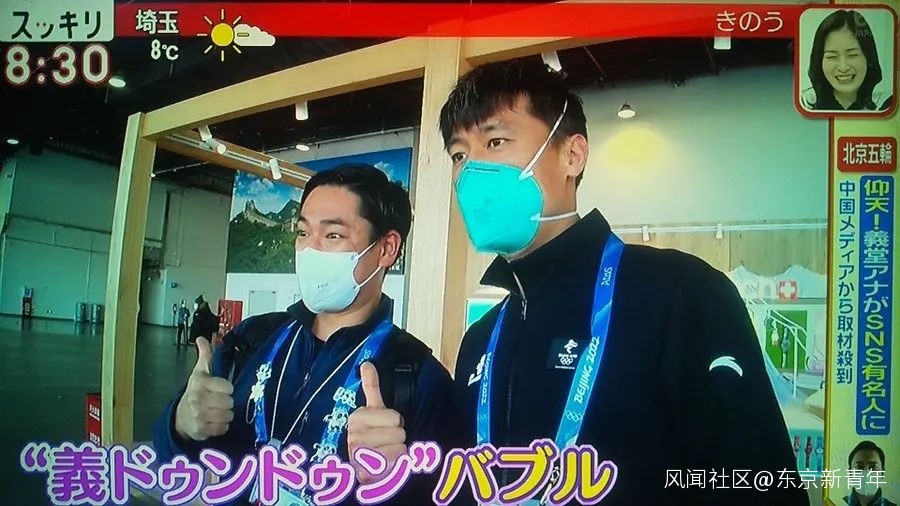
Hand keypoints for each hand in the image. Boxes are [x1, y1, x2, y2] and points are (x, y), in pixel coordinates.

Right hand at [174, 337, 233, 441]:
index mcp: (200, 383)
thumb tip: (202, 338)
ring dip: (226, 415)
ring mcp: (198, 416)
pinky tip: (214, 422)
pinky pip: (223, 429)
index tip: (221, 389)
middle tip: (219, 402)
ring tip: (217, 412)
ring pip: (228, 416)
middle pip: (229, 402)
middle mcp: (198, 399)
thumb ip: (205, 355)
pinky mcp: (201, 430)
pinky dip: (221, 427)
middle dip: (227, 403)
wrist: (180, 416)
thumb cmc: (195, 391)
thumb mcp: (200, 372)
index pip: (228, 387)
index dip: (227, 389)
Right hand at [347, 362, 406, 483]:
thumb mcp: (373, 409)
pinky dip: (396, 466)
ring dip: (397, 452)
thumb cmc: (372, 435)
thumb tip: (367, 363)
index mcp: (357, 418)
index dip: (395, 422)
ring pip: (400, 449)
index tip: (383, 425)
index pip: (396, 418)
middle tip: (385, 440)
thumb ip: (371, 386)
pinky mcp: (366, 474)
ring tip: (384, 453)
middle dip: (397, 438)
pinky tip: (385, 465)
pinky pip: (397, 464)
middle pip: (399, 433)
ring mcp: (359, 456)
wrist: (362, 466)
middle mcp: (355, 437)